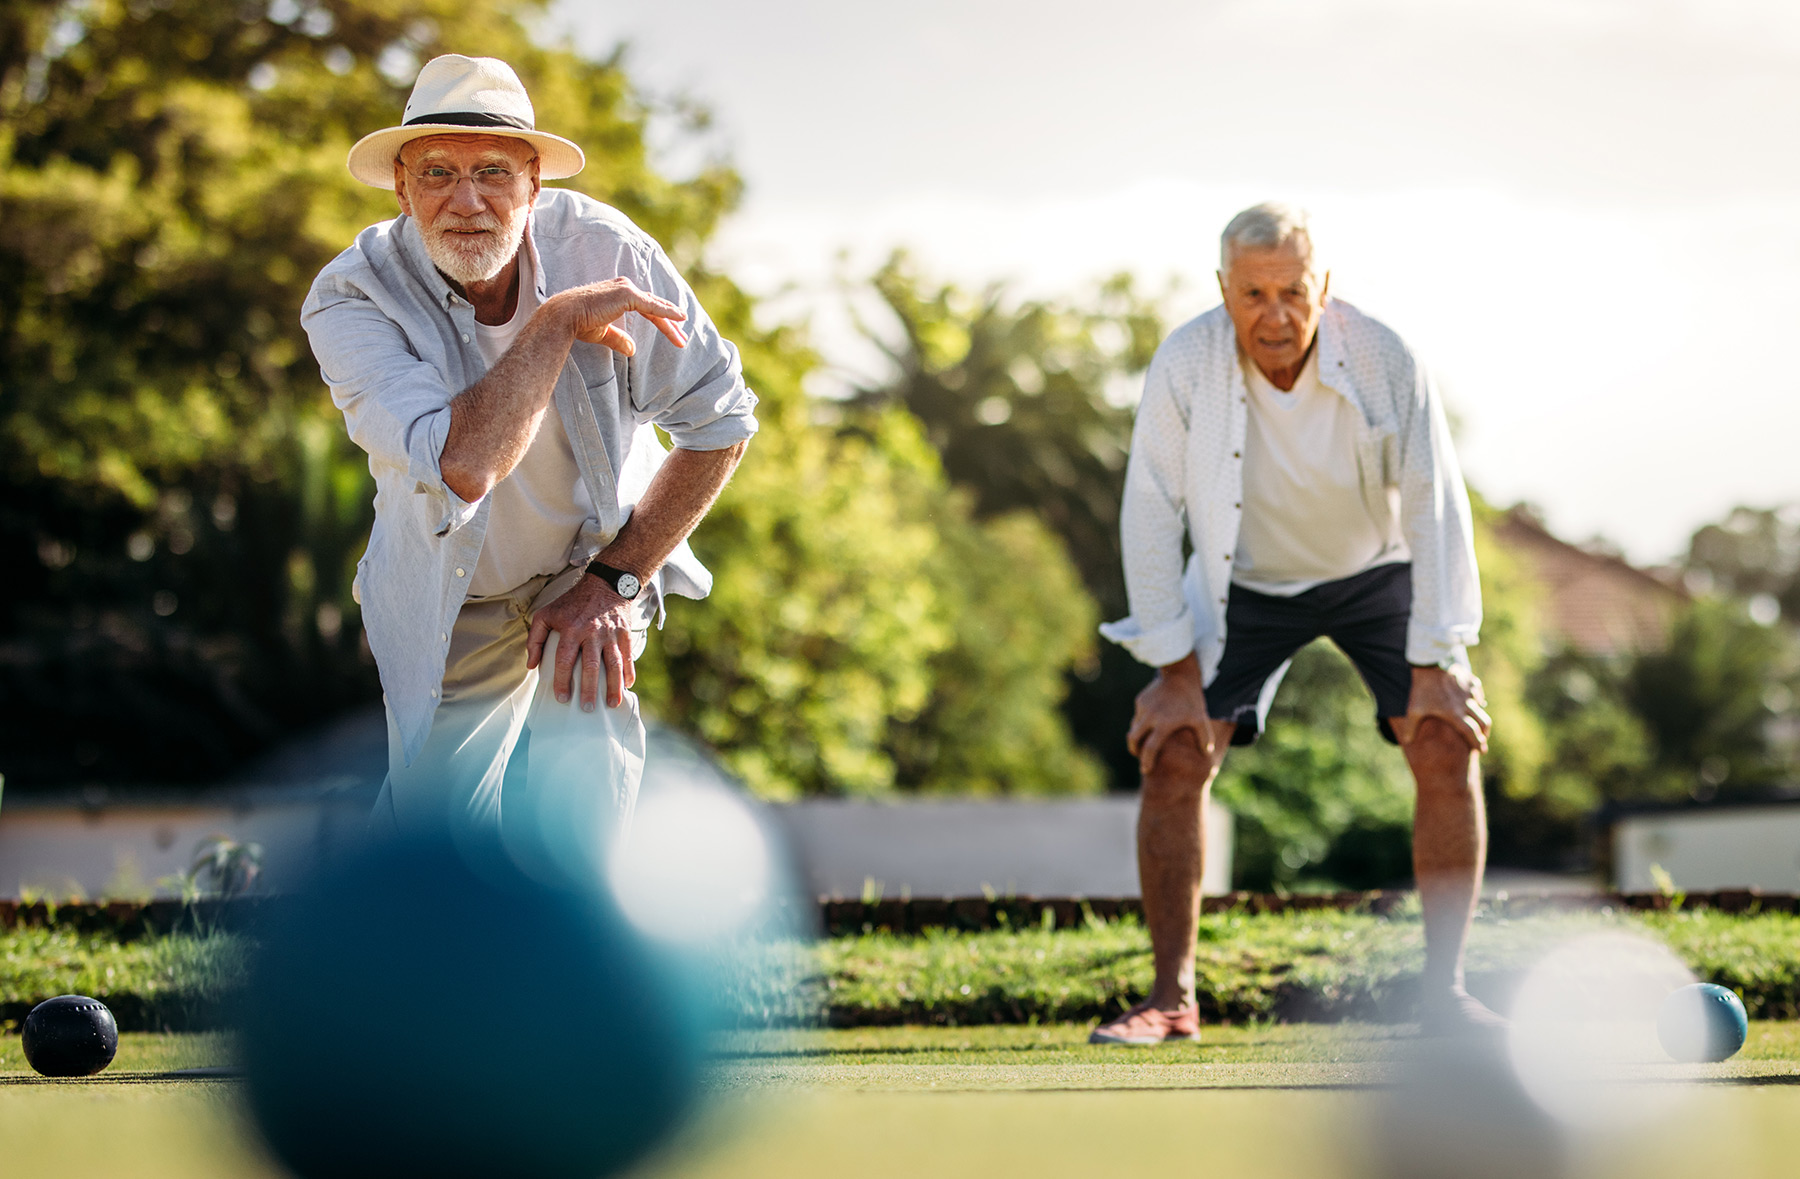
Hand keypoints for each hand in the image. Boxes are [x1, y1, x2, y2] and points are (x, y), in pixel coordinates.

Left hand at [526, 573, 635, 710]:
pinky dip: (629, 672)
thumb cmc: (572, 602)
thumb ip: (535, 639)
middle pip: (591, 666)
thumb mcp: (546, 614)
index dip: (562, 681)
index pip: (565, 660)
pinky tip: (627, 686)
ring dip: (613, 686)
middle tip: (587, 708)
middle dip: (589, 689)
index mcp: (571, 629)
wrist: (605, 584)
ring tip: (611, 704)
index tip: (561, 698)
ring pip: (614, 664)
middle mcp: (592, 632)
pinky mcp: (625, 634)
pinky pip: (628, 656)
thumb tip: (531, 665)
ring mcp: (611, 634)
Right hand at [555, 278, 687, 356]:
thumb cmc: (579, 323)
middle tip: (683, 338)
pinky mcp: (627, 294)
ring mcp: (627, 289)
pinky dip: (667, 312)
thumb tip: (633, 350)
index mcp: (620, 294)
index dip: (661, 322)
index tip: (674, 335)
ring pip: (656, 307)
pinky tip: (680, 318)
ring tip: (682, 337)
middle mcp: (625, 287)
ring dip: (671, 323)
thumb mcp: (603, 332)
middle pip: (655, 307)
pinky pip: (652, 306)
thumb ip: (619, 338)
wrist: (565, 315)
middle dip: (670, 323)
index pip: (647, 308)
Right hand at [1126, 653, 1213, 774]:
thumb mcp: (1201, 718)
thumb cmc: (1192, 700)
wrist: (1180, 674)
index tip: (1146, 770)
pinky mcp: (1140, 700)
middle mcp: (1149, 717)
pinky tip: (1153, 719)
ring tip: (1148, 738)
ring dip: (1139, 735)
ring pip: (1135, 727)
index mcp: (1163, 725)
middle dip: (1134, 750)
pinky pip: (1139, 715)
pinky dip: (1143, 721)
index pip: (1150, 749)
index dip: (1147, 762)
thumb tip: (1207, 754)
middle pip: (1133, 739)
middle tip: (1139, 755)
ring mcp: (1143, 708)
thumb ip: (1205, 738)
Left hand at [1390, 664, 1490, 752]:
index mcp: (1454, 714)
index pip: (1471, 733)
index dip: (1478, 743)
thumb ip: (1410, 727)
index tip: (1481, 751)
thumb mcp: (1413, 709)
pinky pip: (1478, 692)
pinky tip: (1475, 702)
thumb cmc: (1421, 688)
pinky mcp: (1470, 681)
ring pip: (1482, 709)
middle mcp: (1466, 705)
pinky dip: (1479, 699)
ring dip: (1482, 719)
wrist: (1428, 663)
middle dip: (1484, 734)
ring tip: (1480, 726)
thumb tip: (1406, 741)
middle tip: (1483, 742)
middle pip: (1483, 723)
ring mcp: (1469, 692)